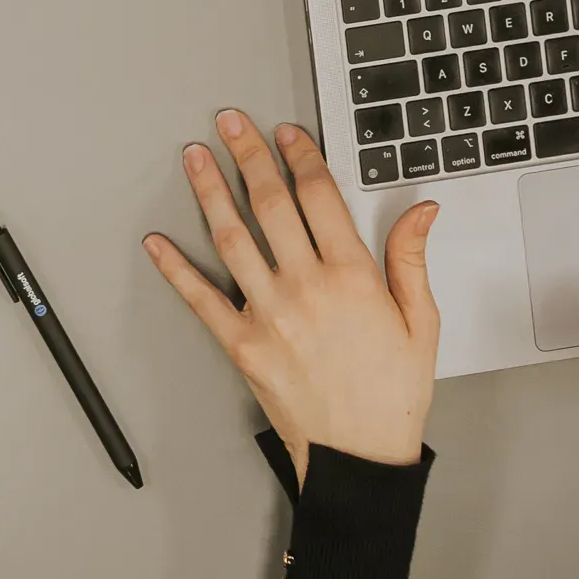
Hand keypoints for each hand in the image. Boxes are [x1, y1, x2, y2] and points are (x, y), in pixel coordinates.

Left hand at [143, 108, 437, 480]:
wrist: (360, 455)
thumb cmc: (392, 392)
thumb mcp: (421, 322)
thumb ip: (411, 258)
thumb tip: (421, 209)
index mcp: (352, 277)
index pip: (319, 197)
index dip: (300, 157)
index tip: (286, 133)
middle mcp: (306, 288)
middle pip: (270, 205)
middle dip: (249, 156)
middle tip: (230, 123)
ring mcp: (268, 315)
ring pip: (232, 239)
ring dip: (210, 193)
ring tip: (195, 158)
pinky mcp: (241, 344)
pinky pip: (201, 298)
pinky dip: (175, 267)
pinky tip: (157, 242)